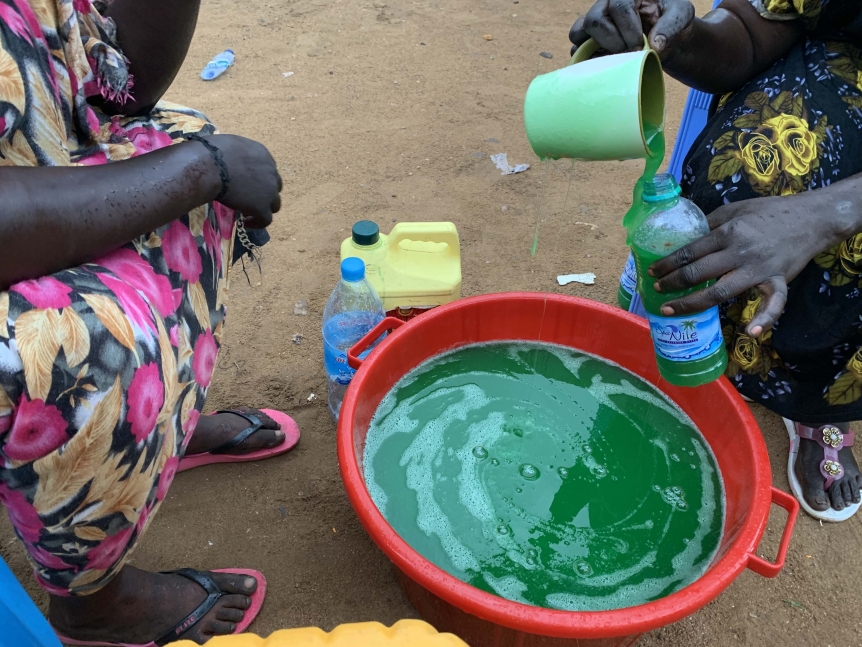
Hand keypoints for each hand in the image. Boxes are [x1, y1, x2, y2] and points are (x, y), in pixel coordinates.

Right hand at [206, 134, 281, 228]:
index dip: (258, 179)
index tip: (246, 184)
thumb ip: (237, 153)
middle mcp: (271, 171)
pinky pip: (265, 220)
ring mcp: (269, 191)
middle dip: (263, 193)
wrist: (211, 165)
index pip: (267, 169)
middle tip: (247, 198)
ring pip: (274, 205)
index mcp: (263, 154)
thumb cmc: (212, 151)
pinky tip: (246, 223)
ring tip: (247, 212)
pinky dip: (257, 222)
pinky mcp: (262, 207)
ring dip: (263, 208)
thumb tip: (227, 158)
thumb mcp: (229, 145)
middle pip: (274, 187)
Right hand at [569, 0, 694, 57]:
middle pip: (594, 20)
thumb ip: (671, 26)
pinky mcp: (589, 42)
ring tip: (616, 57)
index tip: (640, 46)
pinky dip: (588, 61)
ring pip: (578, 33)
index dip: (628, 30)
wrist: (666, 36)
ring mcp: (595, 24)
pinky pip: (577, 51)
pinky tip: (607, 65)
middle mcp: (606, 5)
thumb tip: (654, 46)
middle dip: (612, 42)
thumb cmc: (672, 21)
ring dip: (595, 50)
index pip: (619, 7)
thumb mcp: (681, 16)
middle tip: (630, 53)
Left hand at [648, 194, 833, 336]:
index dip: (668, 263)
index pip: (691, 250)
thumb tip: (684, 235)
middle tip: (656, 290)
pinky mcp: (779, 281)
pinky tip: (749, 332)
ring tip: (672, 310)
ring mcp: (760, 269)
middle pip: (700, 272)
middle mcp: (741, 251)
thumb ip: (711, 223)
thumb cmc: (769, 212)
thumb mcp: (735, 209)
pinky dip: (764, 320)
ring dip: (694, 303)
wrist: (811, 217)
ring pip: (722, 291)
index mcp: (728, 231)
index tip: (652, 271)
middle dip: (673, 283)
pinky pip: (774, 304)